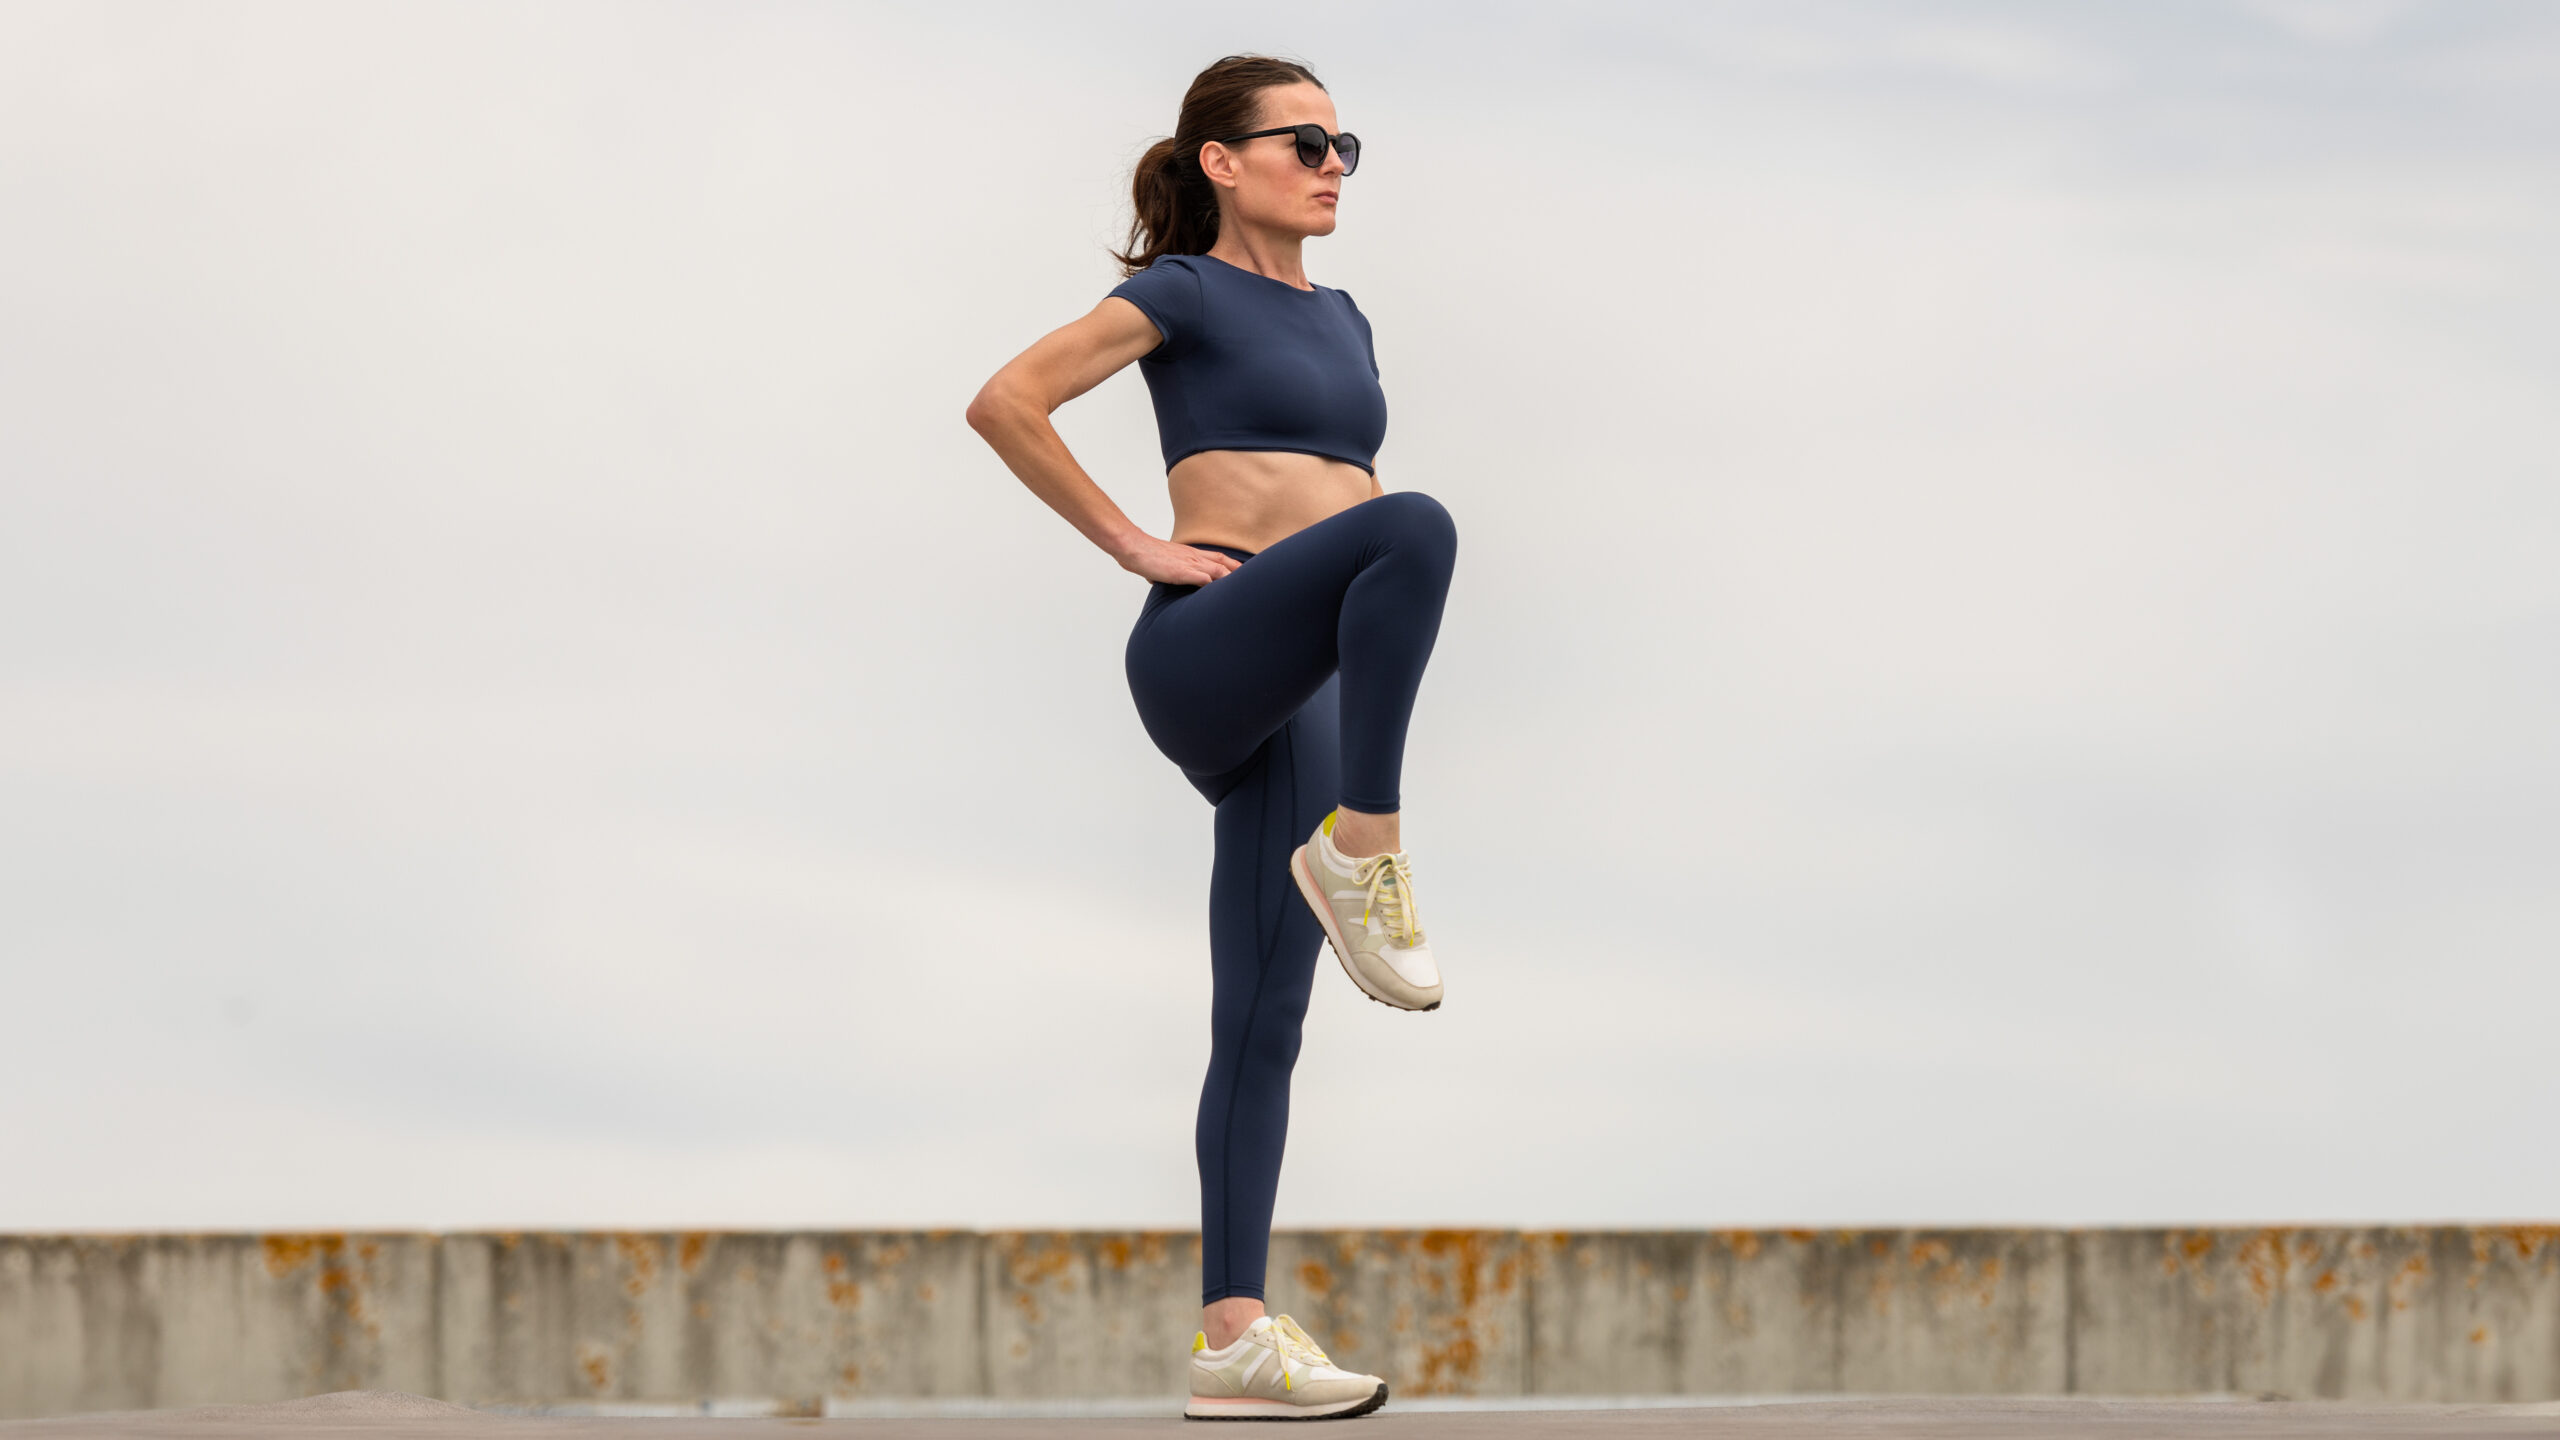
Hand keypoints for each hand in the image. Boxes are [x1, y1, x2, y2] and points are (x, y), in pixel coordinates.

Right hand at [1116, 534, 1242, 586]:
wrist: (1133, 546)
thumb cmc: (1144, 555)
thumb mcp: (1162, 563)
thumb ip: (1169, 570)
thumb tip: (1164, 579)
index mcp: (1190, 553)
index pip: (1218, 557)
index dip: (1233, 565)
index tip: (1245, 572)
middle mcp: (1194, 556)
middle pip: (1224, 562)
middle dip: (1240, 572)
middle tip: (1257, 581)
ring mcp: (1189, 563)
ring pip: (1219, 570)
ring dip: (1232, 580)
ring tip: (1246, 591)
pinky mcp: (1182, 572)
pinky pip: (1203, 578)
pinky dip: (1215, 586)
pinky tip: (1223, 595)